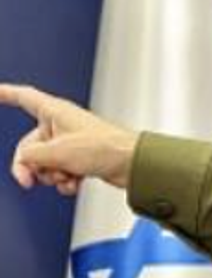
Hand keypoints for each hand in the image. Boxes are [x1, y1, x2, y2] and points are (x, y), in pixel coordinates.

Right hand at [3, 84, 138, 193]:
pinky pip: (61, 172)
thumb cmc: (105, 147)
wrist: (133, 165)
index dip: (5, 94)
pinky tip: (75, 183)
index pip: (23, 97)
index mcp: (54, 111)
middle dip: (31, 166)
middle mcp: (61, 125)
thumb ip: (31, 156)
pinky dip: (65, 180)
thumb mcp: (57, 152)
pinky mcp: (81, 159)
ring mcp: (70, 143)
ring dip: (52, 175)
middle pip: (29, 146)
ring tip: (67, 176)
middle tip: (30, 181)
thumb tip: (24, 162)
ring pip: (45, 163)